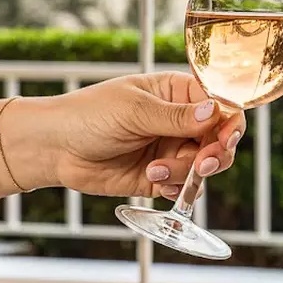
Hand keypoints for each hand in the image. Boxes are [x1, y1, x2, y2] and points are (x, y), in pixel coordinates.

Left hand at [46, 72, 245, 198]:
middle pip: (220, 140)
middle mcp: (181, 121)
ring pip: (204, 166)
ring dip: (186, 172)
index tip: (225, 140)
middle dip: (215, 154)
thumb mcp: (135, 110)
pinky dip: (177, 188)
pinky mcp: (161, 176)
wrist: (53, 148)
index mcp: (178, 93)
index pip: (221, 106)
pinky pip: (185, 186)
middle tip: (202, 165)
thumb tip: (215, 112)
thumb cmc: (88, 115)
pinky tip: (152, 180)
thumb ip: (177, 117)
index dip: (229, 124)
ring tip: (155, 171)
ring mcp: (172, 149)